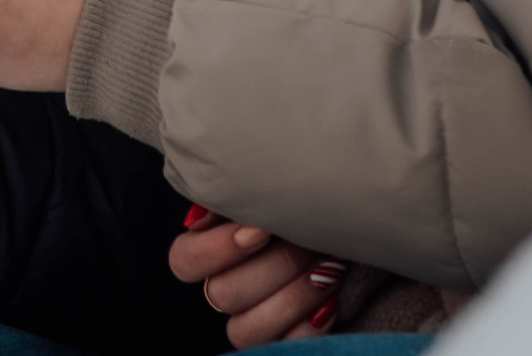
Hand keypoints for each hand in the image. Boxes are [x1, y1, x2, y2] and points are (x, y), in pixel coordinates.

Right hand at [171, 207, 345, 344]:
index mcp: (209, 252)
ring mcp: (252, 320)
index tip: (259, 230)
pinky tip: (331, 299)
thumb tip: (198, 218)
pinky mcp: (284, 339)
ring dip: (293, 297)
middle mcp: (224, 291)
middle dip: (275, 265)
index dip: (216, 250)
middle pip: (223, 294)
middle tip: (309, 242)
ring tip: (329, 268)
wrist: (347, 226)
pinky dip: (310, 326)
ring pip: (246, 329)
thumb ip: (230, 197)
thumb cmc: (301, 205)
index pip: (184, 261)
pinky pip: (286, 347)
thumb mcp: (268, 191)